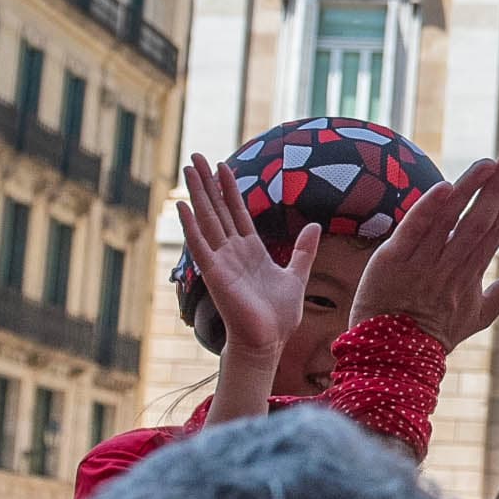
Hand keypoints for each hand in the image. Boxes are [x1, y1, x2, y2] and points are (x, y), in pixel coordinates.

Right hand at [176, 152, 316, 354]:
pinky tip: (183, 206)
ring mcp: (221, 261)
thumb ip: (303, 250)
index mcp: (251, 250)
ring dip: (197, 194)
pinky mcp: (214, 274)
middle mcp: (232, 251)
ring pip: (207, 220)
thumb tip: (315, 226)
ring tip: (188, 169)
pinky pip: (200, 246)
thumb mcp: (296, 275)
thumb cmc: (279, 315)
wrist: (268, 342)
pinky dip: (191, 226)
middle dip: (207, 182)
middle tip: (196, 156)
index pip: (236, 211)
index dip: (229, 188)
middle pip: (218, 209)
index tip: (222, 165)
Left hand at [350, 152, 498, 348]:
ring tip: (488, 162)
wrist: (392, 356)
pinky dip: (428, 211)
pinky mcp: (391, 261)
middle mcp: (450, 267)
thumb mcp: (482, 312)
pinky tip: (444, 187)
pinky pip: (412, 233)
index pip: (497, 230)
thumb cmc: (438, 333)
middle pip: (479, 221)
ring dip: (470, 189)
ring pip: (449, 220)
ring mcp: (421, 264)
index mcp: (472, 275)